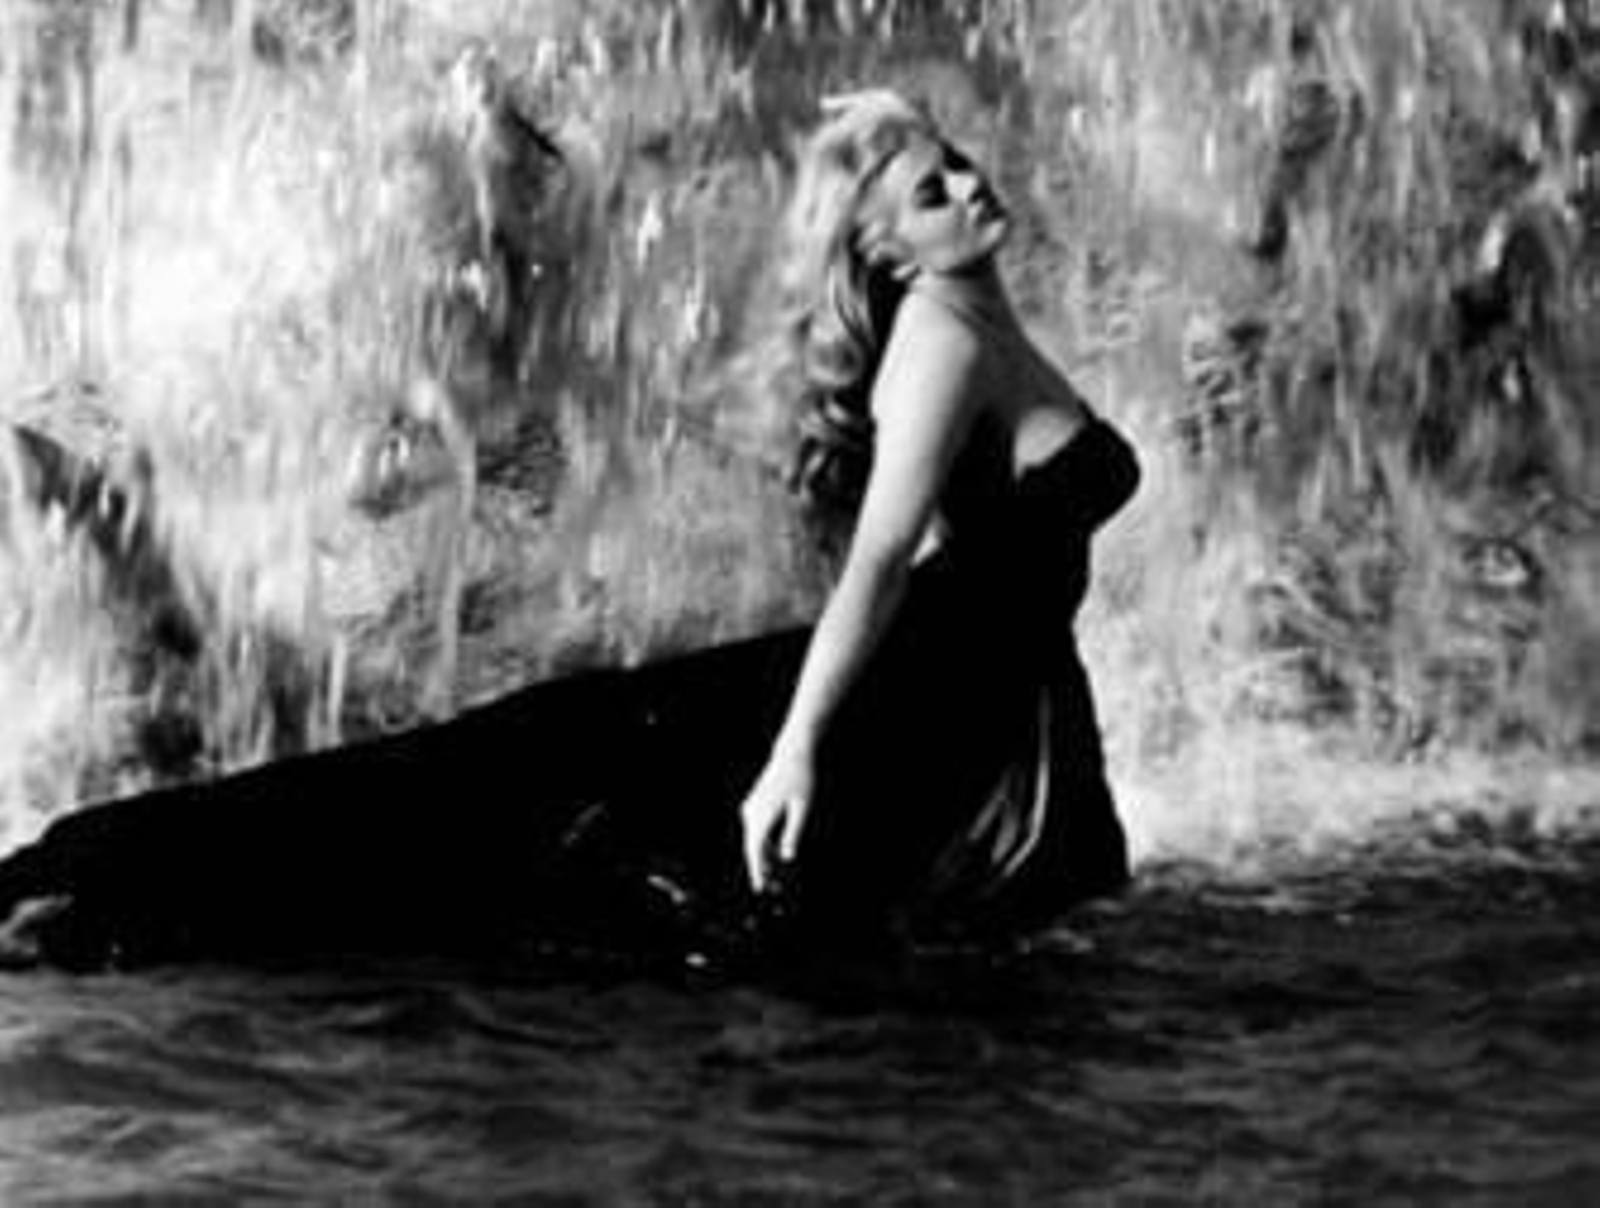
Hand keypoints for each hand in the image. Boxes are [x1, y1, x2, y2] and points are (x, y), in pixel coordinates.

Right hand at [739, 743, 815, 894]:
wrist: (792, 753)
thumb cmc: (801, 779)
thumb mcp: (803, 808)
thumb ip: (793, 833)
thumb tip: (786, 858)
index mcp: (762, 814)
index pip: (755, 850)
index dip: (757, 871)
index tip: (760, 889)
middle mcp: (752, 812)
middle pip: (752, 848)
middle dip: (761, 869)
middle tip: (771, 889)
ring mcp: (751, 807)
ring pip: (754, 840)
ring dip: (763, 857)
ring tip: (774, 877)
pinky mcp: (755, 804)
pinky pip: (756, 830)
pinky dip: (764, 844)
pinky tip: (774, 855)